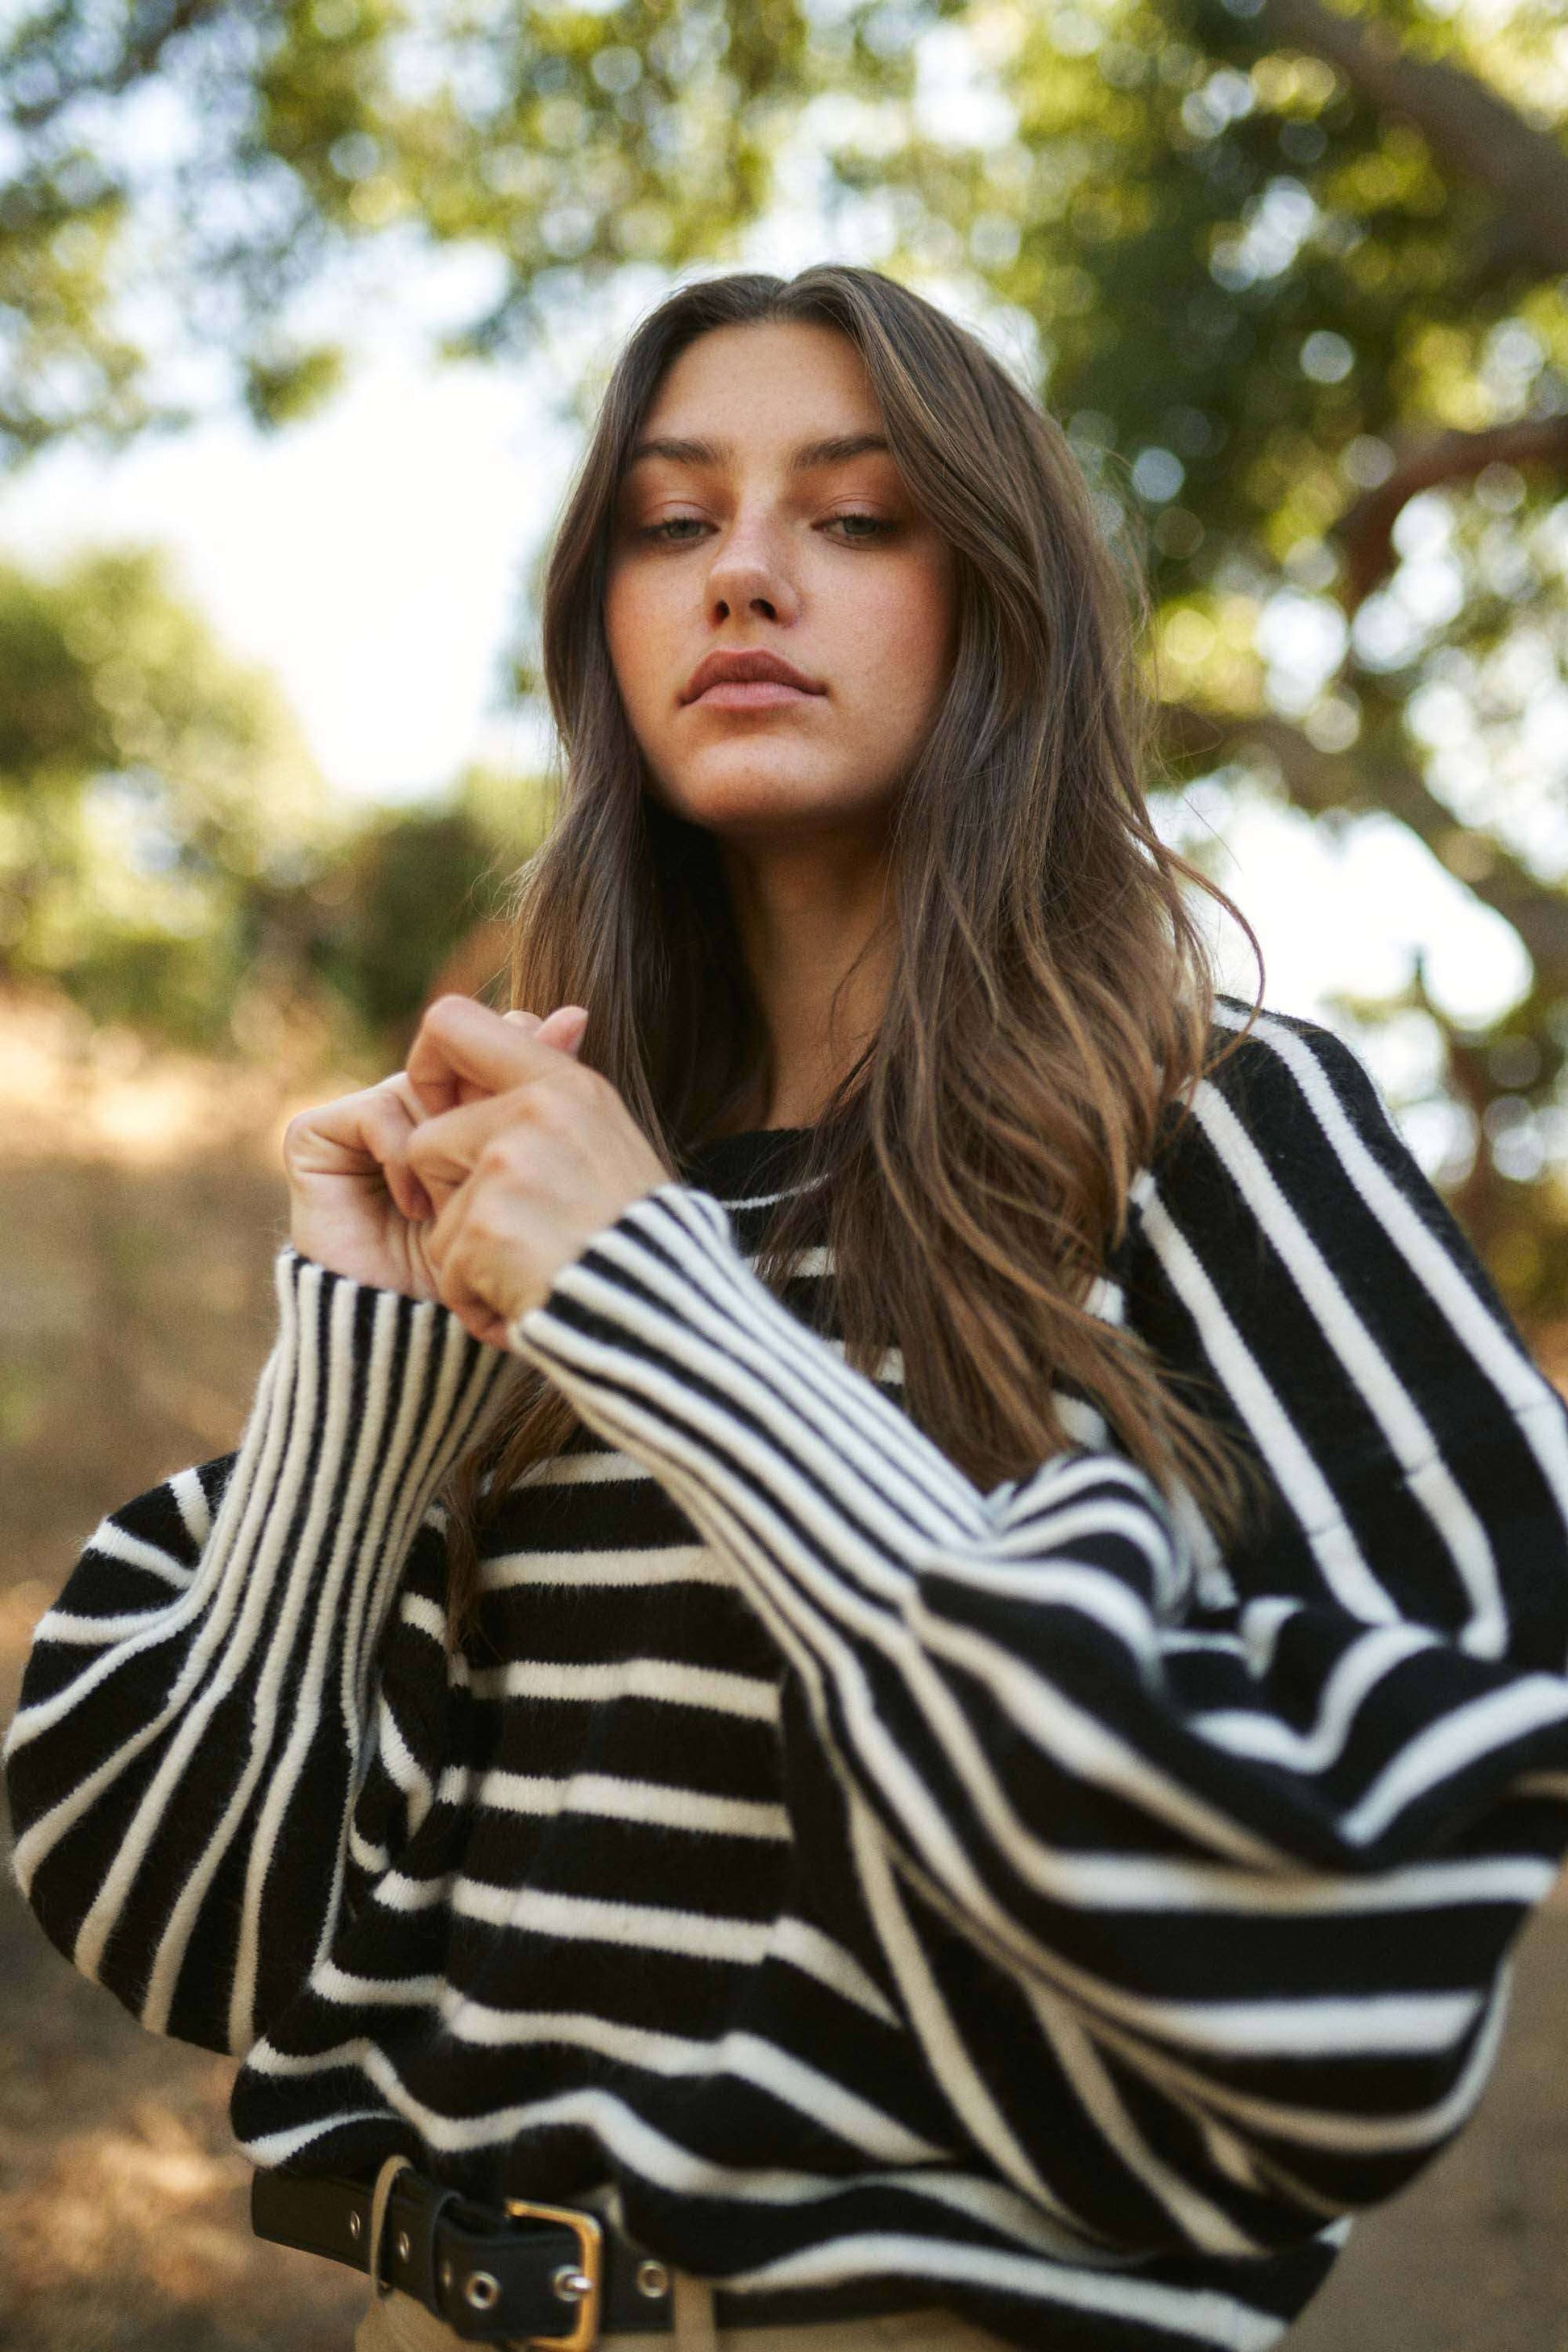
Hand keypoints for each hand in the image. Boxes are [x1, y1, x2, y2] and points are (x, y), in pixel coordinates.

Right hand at [283, 1002, 590, 1297]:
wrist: (419, 1342)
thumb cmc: (484, 1269)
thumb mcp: (528, 1177)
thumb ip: (545, 1096)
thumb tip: (577, 1012)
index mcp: (464, 1116)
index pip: (491, 1050)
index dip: (521, 1053)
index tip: (561, 1070)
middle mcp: (414, 1111)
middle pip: (453, 1061)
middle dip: (485, 1095)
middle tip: (508, 1131)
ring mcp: (365, 1124)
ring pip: (416, 1089)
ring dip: (445, 1145)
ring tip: (461, 1200)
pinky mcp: (319, 1139)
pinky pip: (372, 1111)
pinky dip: (401, 1152)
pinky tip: (418, 1207)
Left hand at [403, 995, 673, 1346]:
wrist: (671, 1320)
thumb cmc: (643, 1242)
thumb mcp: (613, 1143)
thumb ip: (559, 1096)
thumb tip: (560, 1018)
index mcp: (566, 1084)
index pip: (450, 1022)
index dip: (428, 1067)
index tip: (441, 1111)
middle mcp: (535, 1111)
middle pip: (429, 1141)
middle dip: (454, 1199)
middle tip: (519, 1233)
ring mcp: (509, 1167)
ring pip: (435, 1216)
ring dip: (470, 1260)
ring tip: (537, 1273)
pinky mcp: (486, 1227)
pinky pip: (445, 1270)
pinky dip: (477, 1302)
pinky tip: (531, 1303)